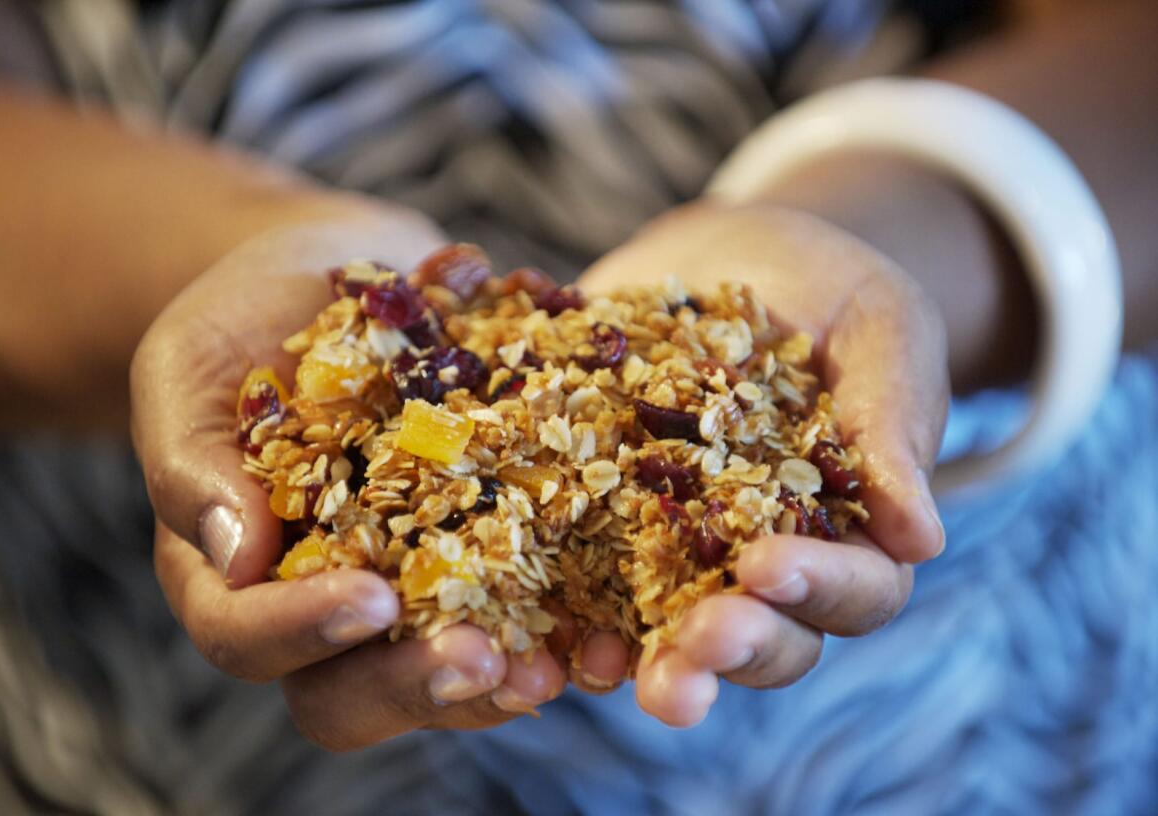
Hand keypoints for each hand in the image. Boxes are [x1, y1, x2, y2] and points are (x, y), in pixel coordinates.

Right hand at [131, 213, 624, 750]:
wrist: (330, 274)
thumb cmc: (240, 319)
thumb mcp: (192, 368)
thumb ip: (195, 459)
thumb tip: (239, 556)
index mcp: (235, 572)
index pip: (244, 634)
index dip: (301, 631)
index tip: (369, 597)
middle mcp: (319, 598)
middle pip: (346, 692)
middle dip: (414, 681)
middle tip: (485, 655)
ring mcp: (406, 584)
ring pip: (440, 671)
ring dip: (500, 679)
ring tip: (562, 661)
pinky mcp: (482, 552)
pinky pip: (520, 611)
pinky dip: (565, 623)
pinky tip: (610, 621)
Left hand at [575, 202, 948, 725]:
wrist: (733, 254)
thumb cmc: (831, 290)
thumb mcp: (879, 329)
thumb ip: (894, 420)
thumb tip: (922, 538)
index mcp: (851, 529)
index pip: (857, 588)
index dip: (818, 588)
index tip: (765, 565)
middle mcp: (764, 561)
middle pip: (766, 638)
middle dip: (732, 647)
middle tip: (697, 642)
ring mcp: (680, 553)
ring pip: (674, 635)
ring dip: (645, 660)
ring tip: (602, 668)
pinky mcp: (603, 525)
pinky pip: (585, 587)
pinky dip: (561, 616)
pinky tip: (535, 630)